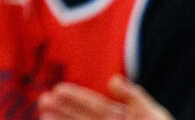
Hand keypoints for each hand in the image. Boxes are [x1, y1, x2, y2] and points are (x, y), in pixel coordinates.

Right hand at [37, 74, 169, 119]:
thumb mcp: (152, 115)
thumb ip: (133, 97)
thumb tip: (110, 80)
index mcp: (122, 119)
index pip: (95, 105)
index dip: (76, 97)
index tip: (57, 89)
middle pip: (82, 118)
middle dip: (62, 109)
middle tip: (42, 100)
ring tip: (42, 113)